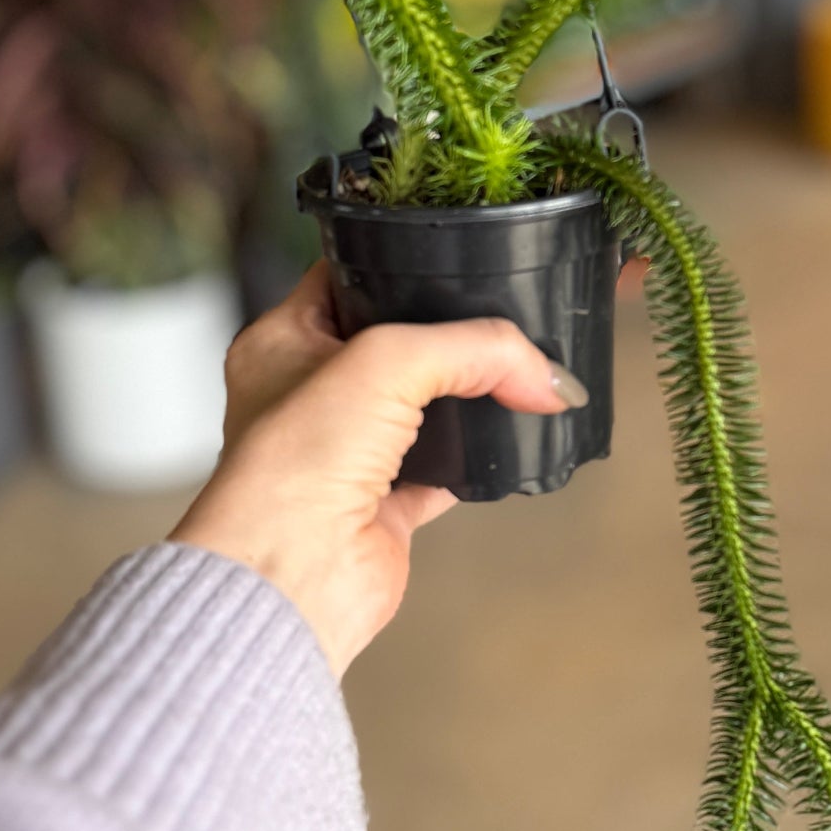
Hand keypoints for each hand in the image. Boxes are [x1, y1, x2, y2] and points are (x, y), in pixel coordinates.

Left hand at [171, 264, 581, 676]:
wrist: (293, 579)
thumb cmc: (295, 465)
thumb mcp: (387, 362)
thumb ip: (474, 349)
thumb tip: (547, 376)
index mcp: (283, 342)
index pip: (348, 276)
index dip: (402, 259)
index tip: (462, 252)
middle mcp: (312, 394)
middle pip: (400, 342)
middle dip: (453, 332)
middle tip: (510, 313)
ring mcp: (350, 451)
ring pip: (429, 404)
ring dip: (474, 394)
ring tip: (523, 373)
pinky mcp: (386, 503)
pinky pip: (449, 466)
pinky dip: (484, 456)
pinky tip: (518, 437)